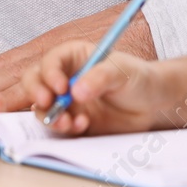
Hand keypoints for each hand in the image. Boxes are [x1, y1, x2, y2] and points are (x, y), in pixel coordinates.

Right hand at [21, 39, 170, 135]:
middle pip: (34, 82)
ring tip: (68, 122)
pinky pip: (57, 127)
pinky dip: (63, 129)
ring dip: (48, 116)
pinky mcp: (71, 122)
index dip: (49, 73)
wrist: (152, 104)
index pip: (51, 61)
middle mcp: (64, 78)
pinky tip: (82, 126)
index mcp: (74, 57)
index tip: (60, 88)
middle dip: (35, 93)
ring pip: (41, 108)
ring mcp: (66, 102)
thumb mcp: (123, 71)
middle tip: (48, 103)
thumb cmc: (138, 78)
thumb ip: (100, 77)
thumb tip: (75, 91)